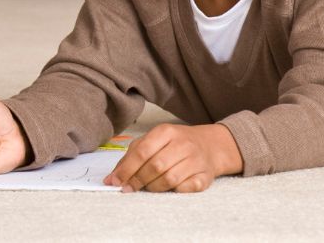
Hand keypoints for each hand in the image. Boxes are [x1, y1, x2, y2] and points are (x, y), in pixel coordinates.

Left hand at [104, 122, 242, 192]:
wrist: (210, 146)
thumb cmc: (174, 143)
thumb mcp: (153, 140)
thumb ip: (133, 155)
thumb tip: (113, 177)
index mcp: (165, 131)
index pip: (142, 152)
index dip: (127, 169)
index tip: (114, 182)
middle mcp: (182, 144)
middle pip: (154, 166)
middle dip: (138, 180)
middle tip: (128, 188)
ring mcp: (195, 160)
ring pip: (169, 179)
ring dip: (153, 187)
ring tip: (147, 187)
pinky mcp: (205, 176)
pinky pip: (186, 188)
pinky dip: (174, 191)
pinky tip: (169, 188)